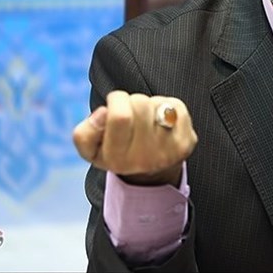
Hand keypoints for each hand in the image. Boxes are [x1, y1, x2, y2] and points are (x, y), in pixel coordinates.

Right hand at [72, 90, 197, 186]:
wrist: (150, 172)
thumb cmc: (117, 152)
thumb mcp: (91, 149)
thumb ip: (85, 132)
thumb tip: (103, 113)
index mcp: (118, 159)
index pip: (120, 116)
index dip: (116, 100)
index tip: (114, 103)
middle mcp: (145, 158)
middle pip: (140, 104)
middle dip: (132, 100)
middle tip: (131, 113)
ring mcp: (170, 150)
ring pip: (158, 104)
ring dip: (150, 104)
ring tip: (146, 120)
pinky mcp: (187, 141)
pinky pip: (176, 106)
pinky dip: (168, 106)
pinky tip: (161, 121)